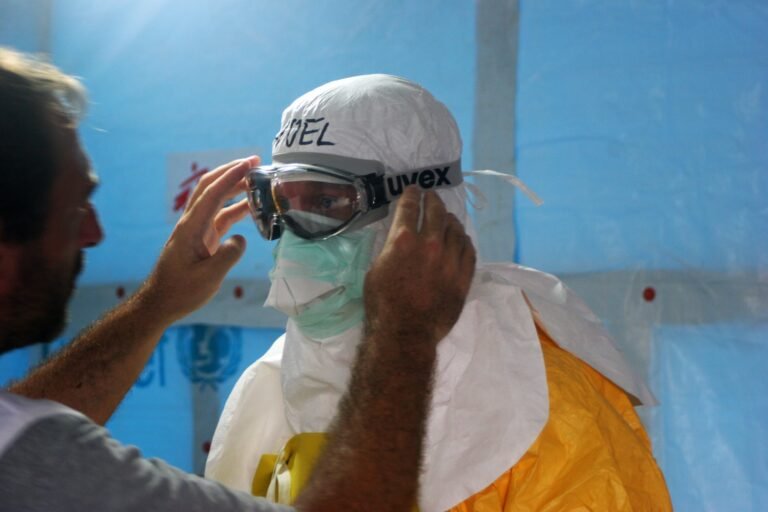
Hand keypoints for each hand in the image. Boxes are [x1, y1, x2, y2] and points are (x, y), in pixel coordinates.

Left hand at [138, 156, 259, 321]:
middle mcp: (192, 222)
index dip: (231, 176)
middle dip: (231, 171)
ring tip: (257, 180)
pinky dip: (235, 207)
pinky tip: (251, 207)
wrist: (161, 302)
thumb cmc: (181, 292)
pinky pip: (220, 216)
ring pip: (216, 199)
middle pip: (210, 186)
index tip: (250, 163)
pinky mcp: (201, 238)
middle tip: (256, 162)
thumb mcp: (208, 278)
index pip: (212, 193)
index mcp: (191, 227)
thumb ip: (227, 256)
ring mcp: (196, 229)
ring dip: (234, 186)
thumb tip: (241, 239)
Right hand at [364, 186, 475, 345]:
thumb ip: (390, 247)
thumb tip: (399, 236)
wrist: (405, 333)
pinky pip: (469, 250)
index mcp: (403, 240)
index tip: (414, 190)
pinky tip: (461, 238)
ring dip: (450, 219)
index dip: (412, 195)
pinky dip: (464, 240)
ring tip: (447, 217)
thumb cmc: (383, 303)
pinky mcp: (463, 276)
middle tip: (431, 197)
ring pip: (456, 229)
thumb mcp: (376, 268)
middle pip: (436, 212)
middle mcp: (430, 244)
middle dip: (433, 201)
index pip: (410, 207)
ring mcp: (450, 260)